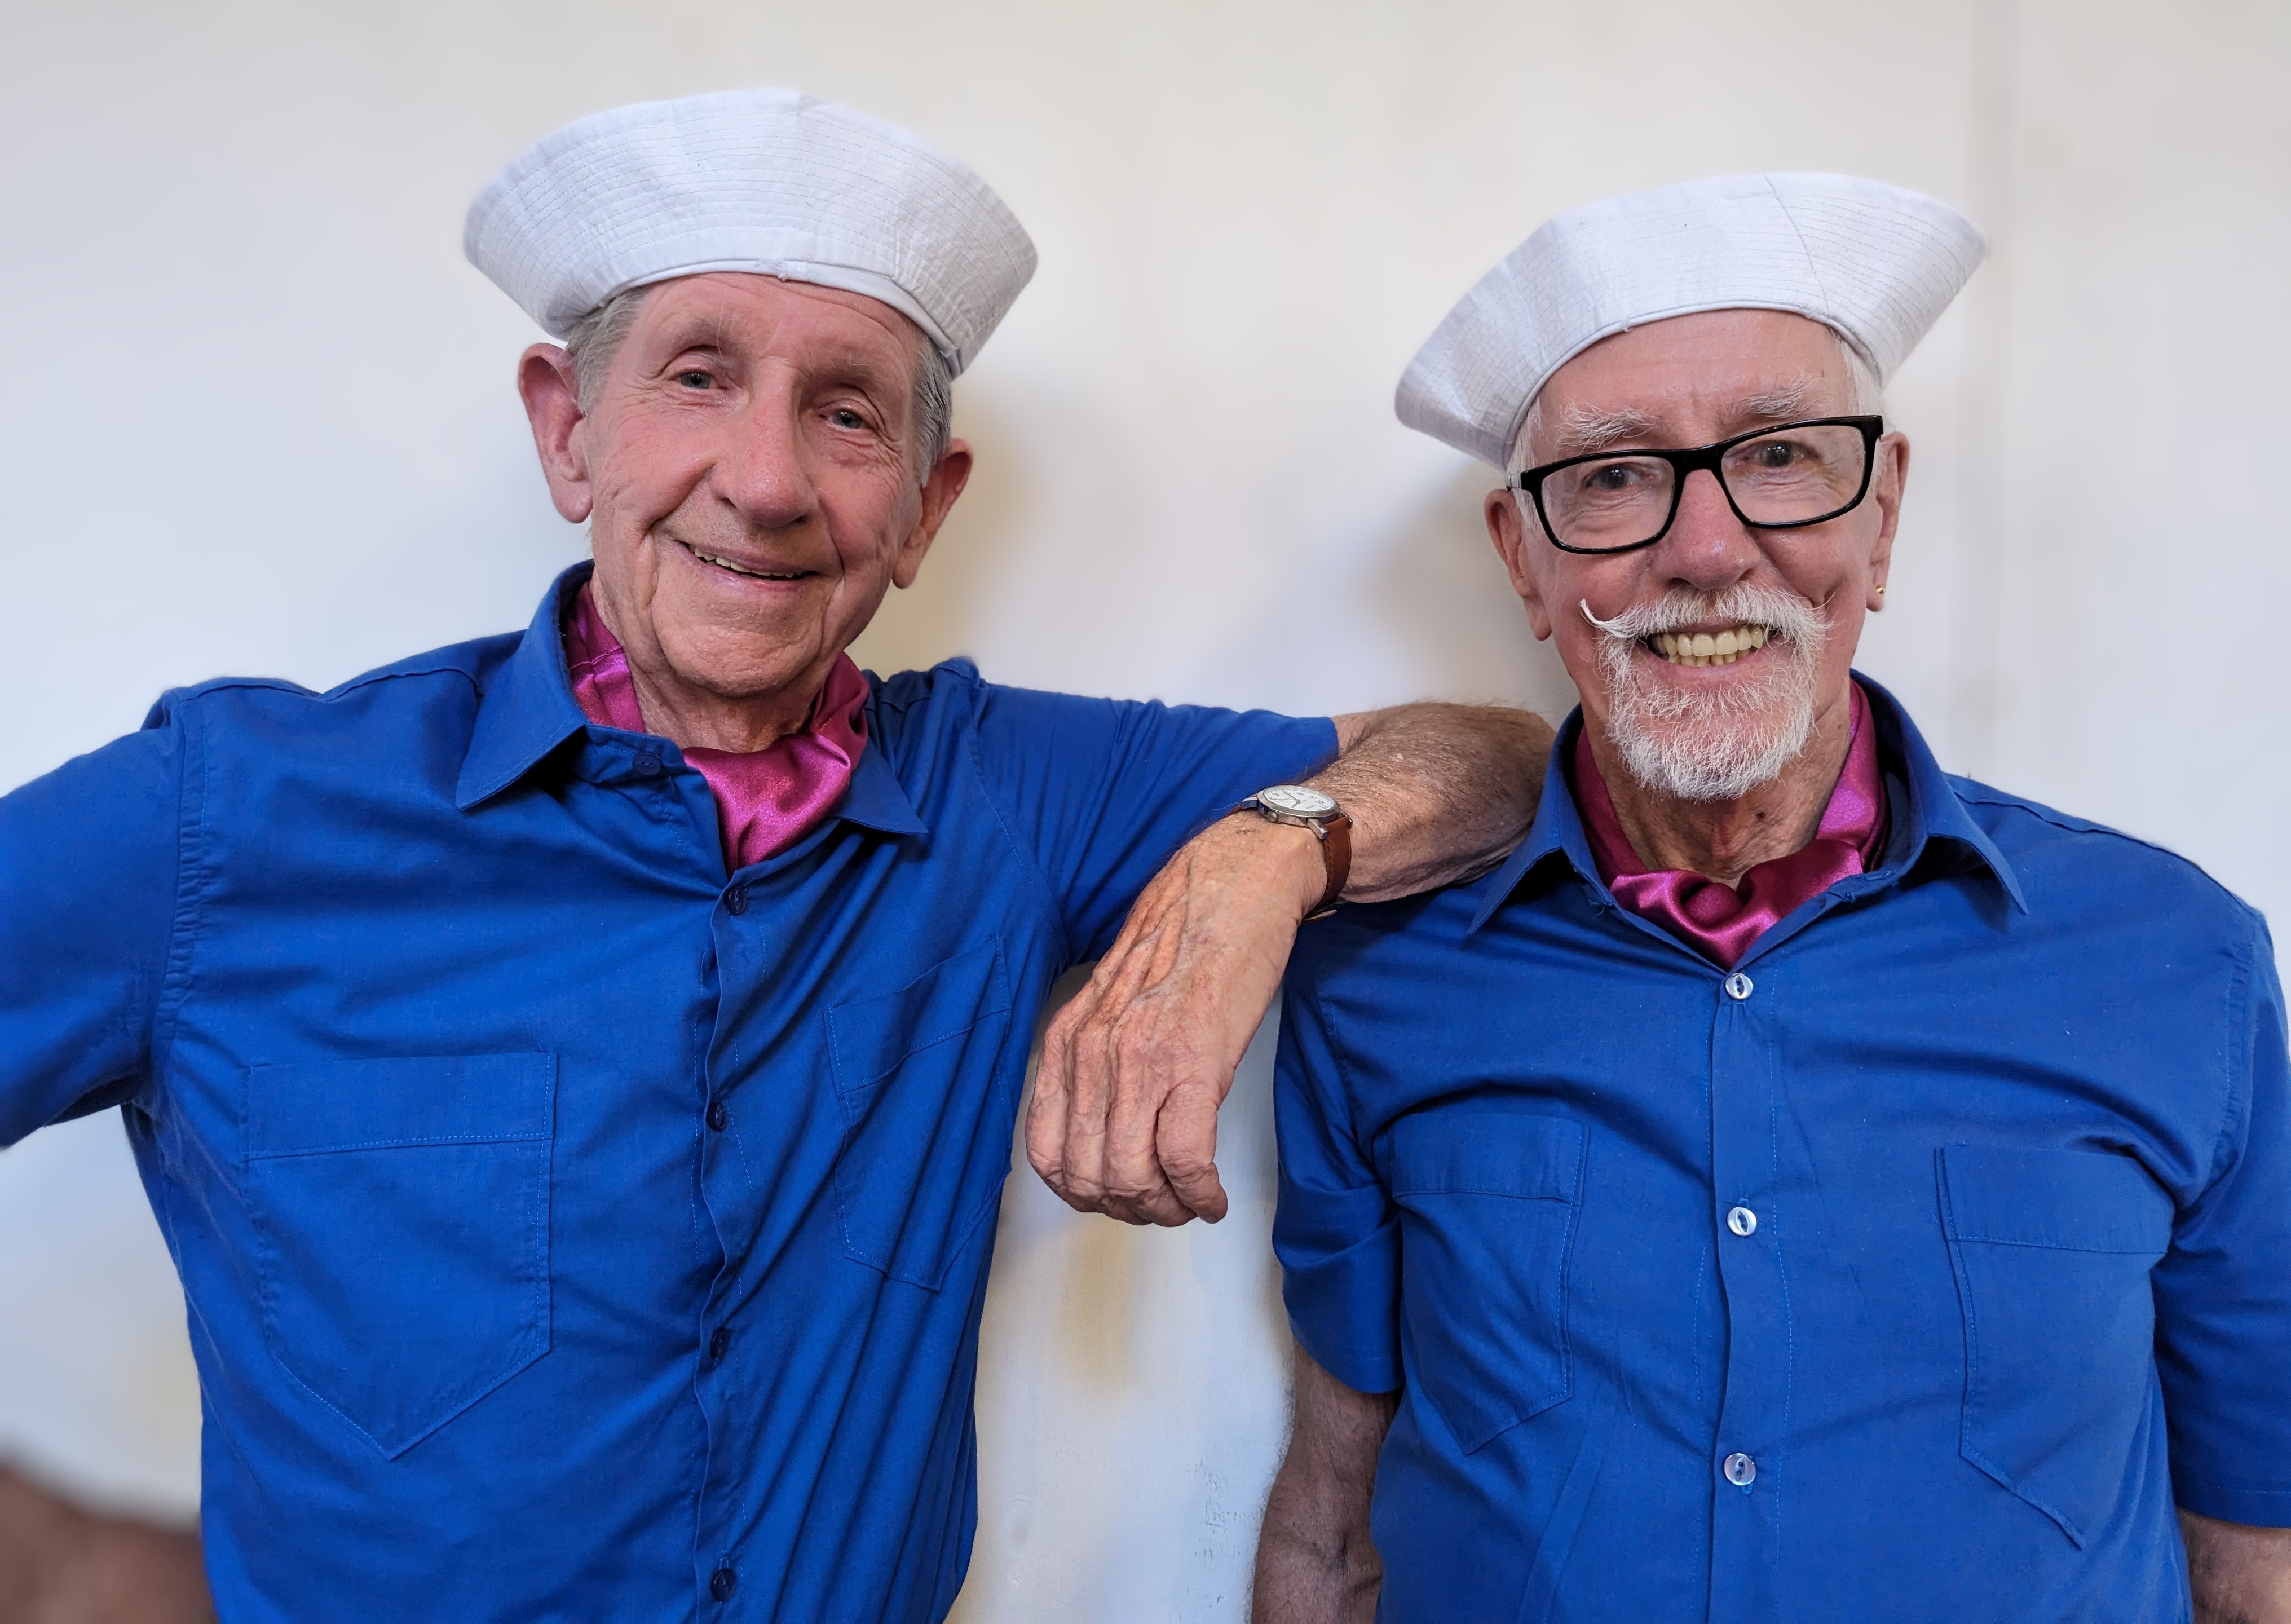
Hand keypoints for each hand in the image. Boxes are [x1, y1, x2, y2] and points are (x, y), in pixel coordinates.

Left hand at [1026, 813, 1325, 1225]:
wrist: (1231, 890)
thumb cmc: (1183, 944)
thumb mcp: (1114, 1005)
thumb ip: (1096, 1060)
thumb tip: (1101, 1130)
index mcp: (1068, 1042)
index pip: (1047, 1154)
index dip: (1083, 1193)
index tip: (1117, 1196)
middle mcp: (1093, 1054)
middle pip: (1089, 1177)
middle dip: (1128, 1208)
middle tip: (1161, 1205)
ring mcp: (1141, 1061)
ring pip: (1133, 1178)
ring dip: (1165, 1208)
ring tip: (1190, 1202)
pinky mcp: (1194, 1064)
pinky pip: (1186, 1160)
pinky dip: (1200, 1194)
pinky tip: (1213, 1195)